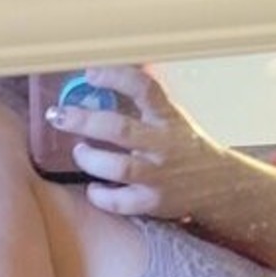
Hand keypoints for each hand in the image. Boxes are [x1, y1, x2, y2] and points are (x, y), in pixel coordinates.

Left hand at [42, 65, 215, 219]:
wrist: (216, 184)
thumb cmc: (183, 145)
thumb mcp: (171, 116)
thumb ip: (143, 102)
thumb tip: (100, 77)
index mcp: (167, 117)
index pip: (143, 88)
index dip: (115, 77)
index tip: (89, 73)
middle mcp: (163, 145)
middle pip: (119, 129)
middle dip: (84, 121)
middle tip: (59, 116)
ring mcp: (159, 176)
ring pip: (119, 168)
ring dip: (91, 160)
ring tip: (80, 152)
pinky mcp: (154, 202)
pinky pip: (122, 202)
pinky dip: (101, 196)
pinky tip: (93, 189)